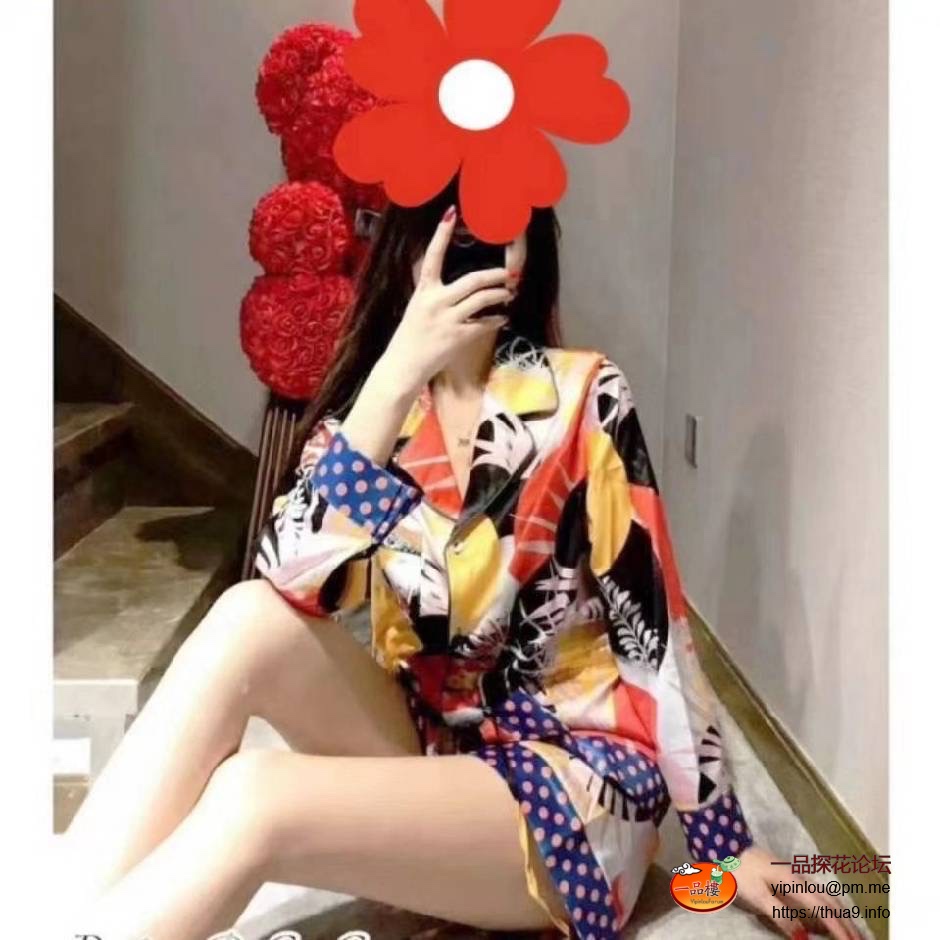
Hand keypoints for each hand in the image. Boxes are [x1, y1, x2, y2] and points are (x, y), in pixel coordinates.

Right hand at [376, 205, 513, 393]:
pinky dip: (497, 319)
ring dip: (500, 294)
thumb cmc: (409, 338)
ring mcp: (448, 320)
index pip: (432, 256)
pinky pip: (484, 324)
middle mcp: (435, 302)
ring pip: (482, 300)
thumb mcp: (416, 308)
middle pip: (472, 280)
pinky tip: (503, 318)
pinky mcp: (457, 338)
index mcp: (424, 291)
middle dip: (494, 275)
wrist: (403, 366)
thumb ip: (433, 294)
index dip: (441, 234)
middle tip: (507, 273)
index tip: (451, 213)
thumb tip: (455, 285)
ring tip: (508, 293)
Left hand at [735, 845, 863, 938]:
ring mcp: (795, 875)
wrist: (726, 846)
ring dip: (841, 914)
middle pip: (831, 903)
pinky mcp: (788, 875)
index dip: (840, 929)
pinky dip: (829, 906)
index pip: (824, 910)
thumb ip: (781, 916)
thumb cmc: (740, 872)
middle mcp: (800, 878)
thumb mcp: (758, 896)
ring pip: (826, 896)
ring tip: (851, 931)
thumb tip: (805, 938)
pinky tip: (828, 913)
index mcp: (795, 883)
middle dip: (848, 923)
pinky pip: (817, 893)